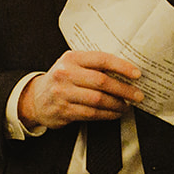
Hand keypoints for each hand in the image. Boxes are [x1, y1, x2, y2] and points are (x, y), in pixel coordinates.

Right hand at [17, 50, 142, 130]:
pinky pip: (91, 114)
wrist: (35, 98)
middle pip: (101, 82)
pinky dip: (107, 115)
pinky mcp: (64, 110)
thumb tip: (125, 70)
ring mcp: (63, 93)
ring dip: (117, 105)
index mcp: (71, 58)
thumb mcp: (72, 64)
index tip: (136, 74)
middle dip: (124, 90)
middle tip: (137, 95)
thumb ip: (92, 65)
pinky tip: (115, 113)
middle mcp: (66, 74)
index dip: (121, 67)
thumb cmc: (61, 79)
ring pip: (98, 100)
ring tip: (127, 106)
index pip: (101, 59)